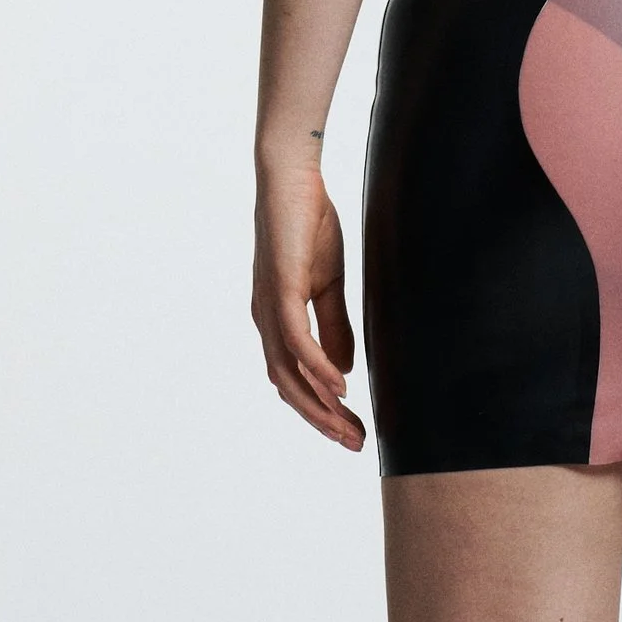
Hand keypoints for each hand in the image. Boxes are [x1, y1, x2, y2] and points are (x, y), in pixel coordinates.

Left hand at [252, 163, 365, 450]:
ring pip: (288, 372)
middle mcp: (267, 320)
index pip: (295, 378)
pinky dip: (317, 367)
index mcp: (276, 320)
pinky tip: (340, 386)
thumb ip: (334, 327)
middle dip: (321, 419)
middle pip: (288, 386)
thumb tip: (343, 371)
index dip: (321, 409)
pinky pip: (297, 341)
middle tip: (354, 443)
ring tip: (347, 427)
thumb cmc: (308, 224)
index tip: (351, 431)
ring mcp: (270, 307)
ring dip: (318, 404)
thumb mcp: (328, 285)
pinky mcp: (280, 289)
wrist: (292, 179)